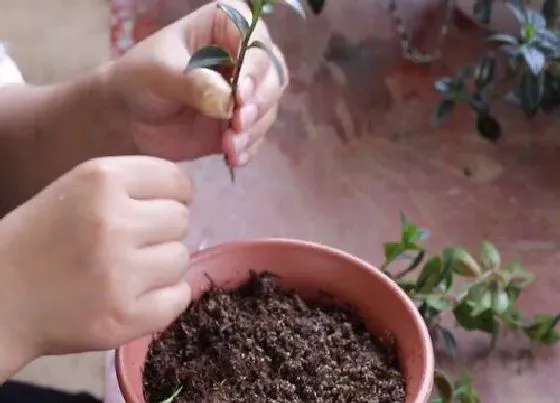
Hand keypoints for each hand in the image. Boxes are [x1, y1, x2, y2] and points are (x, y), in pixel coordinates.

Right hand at [0, 156, 191, 375]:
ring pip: (181, 259)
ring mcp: (121, 273)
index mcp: (101, 181)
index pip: (175, 180)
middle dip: (163, 230)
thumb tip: (186, 194)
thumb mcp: (76, 189)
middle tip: (133, 244)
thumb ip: (130, 185)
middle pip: (181, 220)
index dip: (172, 195)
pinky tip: (137, 295)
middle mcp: (114, 222)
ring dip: (162, 266)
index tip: (158, 208)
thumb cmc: (40, 238)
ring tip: (129, 271)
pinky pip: (179, 298)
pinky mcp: (126, 316)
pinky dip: (165, 298)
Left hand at [106, 0, 286, 165]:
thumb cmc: (141, 78)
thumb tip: (227, 100)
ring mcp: (245, 93)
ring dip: (253, 130)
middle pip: (272, 75)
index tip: (241, 95)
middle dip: (259, 103)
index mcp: (225, 26)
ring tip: (230, 146)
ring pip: (268, 109)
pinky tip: (234, 158)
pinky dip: (248, 148)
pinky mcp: (241, 124)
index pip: (255, 39)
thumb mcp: (159, 72)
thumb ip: (192, 82)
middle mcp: (243, 57)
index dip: (254, 66)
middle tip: (239, 123)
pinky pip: (256, 135)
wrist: (128, 116)